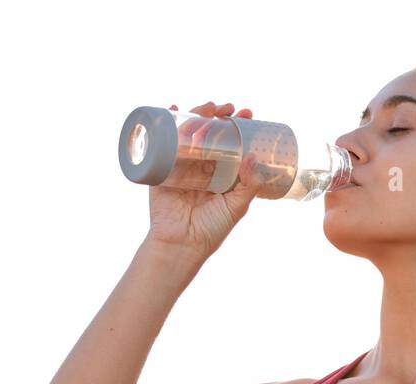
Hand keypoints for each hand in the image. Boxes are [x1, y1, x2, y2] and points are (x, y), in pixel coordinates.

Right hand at [146, 101, 264, 257]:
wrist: (182, 244)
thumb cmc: (211, 229)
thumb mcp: (237, 207)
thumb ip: (248, 184)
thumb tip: (253, 156)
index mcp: (219, 174)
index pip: (229, 144)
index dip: (238, 128)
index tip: (248, 114)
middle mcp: (200, 167)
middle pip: (208, 133)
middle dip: (218, 116)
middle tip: (229, 108)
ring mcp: (180, 166)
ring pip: (188, 133)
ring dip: (197, 115)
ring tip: (209, 107)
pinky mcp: (162, 169)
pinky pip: (163, 143)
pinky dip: (166, 123)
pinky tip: (174, 109)